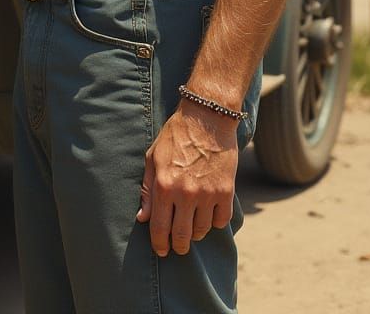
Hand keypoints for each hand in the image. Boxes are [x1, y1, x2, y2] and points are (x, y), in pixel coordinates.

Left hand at [136, 101, 238, 256]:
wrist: (206, 118)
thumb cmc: (175, 136)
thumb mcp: (153, 158)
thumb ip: (147, 189)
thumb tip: (142, 218)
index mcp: (164, 185)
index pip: (160, 227)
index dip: (160, 244)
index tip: (161, 251)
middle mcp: (186, 193)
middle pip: (182, 235)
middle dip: (179, 246)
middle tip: (178, 247)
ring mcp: (208, 194)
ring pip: (202, 230)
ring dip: (196, 233)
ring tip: (192, 228)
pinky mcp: (226, 192)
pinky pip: (220, 221)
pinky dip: (214, 222)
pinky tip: (208, 215)